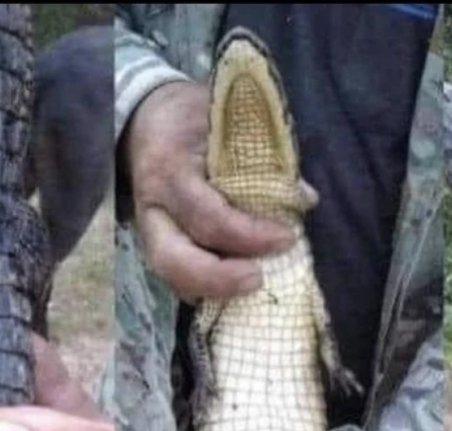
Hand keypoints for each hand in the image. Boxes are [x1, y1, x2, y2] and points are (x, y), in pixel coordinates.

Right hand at [124, 80, 314, 302]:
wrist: (147, 119)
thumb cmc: (194, 119)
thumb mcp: (228, 122)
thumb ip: (265, 157)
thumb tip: (305, 199)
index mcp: (170, 168)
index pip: (207, 215)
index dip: (249, 235)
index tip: (287, 237)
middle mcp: (152, 205)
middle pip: (173, 259)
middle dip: (219, 277)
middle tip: (258, 279)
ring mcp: (147, 230)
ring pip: (169, 275)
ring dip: (211, 290)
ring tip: (250, 287)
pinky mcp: (153, 244)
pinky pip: (175, 277)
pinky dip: (204, 289)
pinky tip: (233, 291)